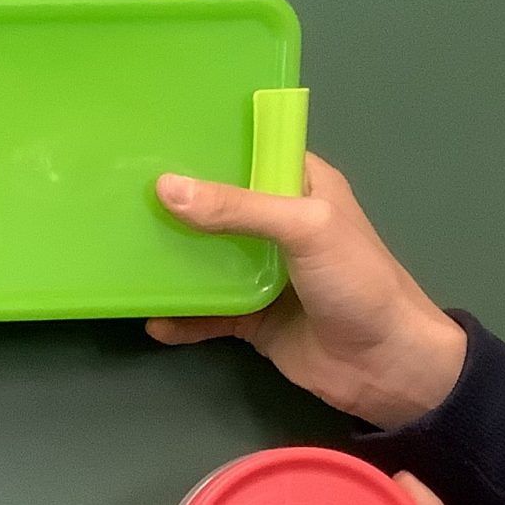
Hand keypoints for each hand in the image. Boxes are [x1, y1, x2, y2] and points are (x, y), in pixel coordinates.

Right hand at [150, 153, 466, 427]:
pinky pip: (206, 312)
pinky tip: (152, 320)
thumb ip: (239, 209)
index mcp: (302, 186)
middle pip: (217, 204)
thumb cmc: (358, 282)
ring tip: (121, 251)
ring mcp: (262, 272)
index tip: (154, 139)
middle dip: (175, 202)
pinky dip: (181, 317)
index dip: (208, 143)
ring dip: (170, 260)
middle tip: (119, 193)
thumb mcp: (305, 229)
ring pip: (205, 258)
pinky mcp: (251, 317)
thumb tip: (166, 188)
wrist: (385, 365)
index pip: (251, 150)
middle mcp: (279, 223)